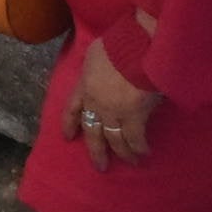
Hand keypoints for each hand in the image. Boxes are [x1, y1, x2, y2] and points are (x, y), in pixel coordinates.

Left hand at [63, 32, 159, 170]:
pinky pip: (135, 139)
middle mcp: (95, 103)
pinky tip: (143, 153)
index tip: (67, 136)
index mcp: (83, 85)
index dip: (69, 123)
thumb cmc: (117, 45)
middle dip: (95, 150)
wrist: (136, 48)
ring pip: (114, 139)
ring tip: (130, 162)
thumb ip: (94, 67)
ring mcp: (113, 112)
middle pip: (92, 131)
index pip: (72, 108)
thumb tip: (98, 71)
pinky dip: (139, 148)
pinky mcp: (134, 117)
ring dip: (122, 153)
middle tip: (99, 166)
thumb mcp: (94, 53)